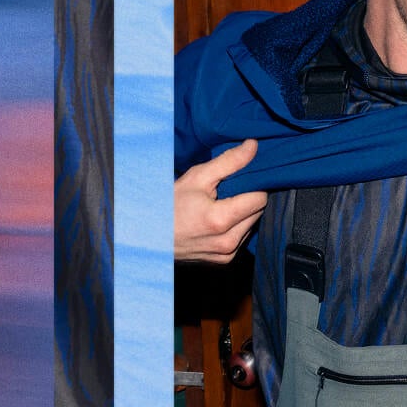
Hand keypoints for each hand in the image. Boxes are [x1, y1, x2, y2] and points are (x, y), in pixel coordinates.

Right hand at [175, 139, 266, 263]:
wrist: (146, 235)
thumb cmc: (167, 205)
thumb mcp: (195, 178)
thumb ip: (228, 162)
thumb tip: (254, 146)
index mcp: (220, 220)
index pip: (260, 198)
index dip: (251, 186)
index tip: (236, 181)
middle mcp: (227, 241)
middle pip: (257, 212)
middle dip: (245, 199)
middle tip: (223, 193)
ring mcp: (225, 254)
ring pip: (251, 225)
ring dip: (241, 215)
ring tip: (217, 207)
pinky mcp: (223, 261)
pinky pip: (241, 238)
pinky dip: (234, 228)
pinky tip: (215, 222)